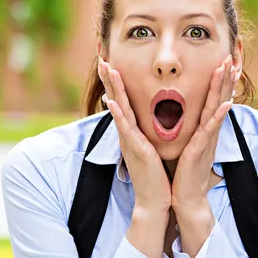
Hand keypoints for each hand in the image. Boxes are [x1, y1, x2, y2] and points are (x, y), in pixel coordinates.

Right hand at [98, 58, 171, 212]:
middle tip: (102, 57)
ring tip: (106, 68)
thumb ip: (146, 134)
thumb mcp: (150, 149)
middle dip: (109, 78)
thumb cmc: (155, 175)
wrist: (155, 199)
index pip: (122, 101)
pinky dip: (118, 113)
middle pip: (116, 99)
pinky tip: (112, 101)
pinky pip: (125, 128)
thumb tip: (147, 122)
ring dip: (112, 87)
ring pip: (118, 108)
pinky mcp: (135, 149)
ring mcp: (129, 140)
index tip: (111, 64)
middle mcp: (127, 133)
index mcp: (132, 132)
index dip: (116, 83)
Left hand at [171, 55, 235, 212]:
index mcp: (204, 131)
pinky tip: (226, 104)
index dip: (218, 83)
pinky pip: (210, 130)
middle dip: (224, 78)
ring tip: (227, 69)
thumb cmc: (184, 173)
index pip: (213, 101)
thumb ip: (190, 133)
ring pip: (217, 109)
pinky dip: (219, 116)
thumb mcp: (187, 147)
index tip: (222, 63)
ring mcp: (207, 140)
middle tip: (229, 57)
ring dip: (223, 88)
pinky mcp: (201, 150)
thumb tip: (186, 121)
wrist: (185, 197)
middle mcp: (209, 133)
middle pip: (219, 99)